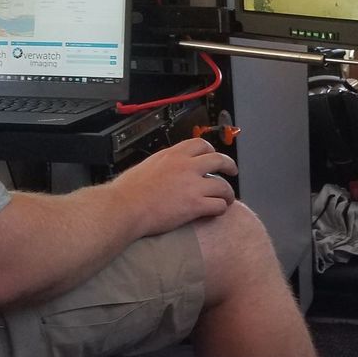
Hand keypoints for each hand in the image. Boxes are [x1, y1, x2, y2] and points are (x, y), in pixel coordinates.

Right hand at [111, 138, 238, 237]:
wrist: (124, 208)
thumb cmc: (127, 192)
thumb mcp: (146, 166)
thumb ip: (162, 165)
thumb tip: (165, 170)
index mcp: (172, 155)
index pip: (200, 144)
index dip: (211, 151)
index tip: (214, 157)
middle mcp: (186, 166)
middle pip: (219, 160)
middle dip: (229, 166)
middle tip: (232, 172)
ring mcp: (192, 185)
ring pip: (223, 185)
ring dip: (228, 193)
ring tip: (228, 199)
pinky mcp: (195, 205)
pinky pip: (219, 205)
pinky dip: (221, 208)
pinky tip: (218, 211)